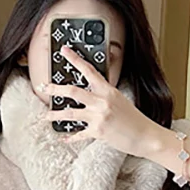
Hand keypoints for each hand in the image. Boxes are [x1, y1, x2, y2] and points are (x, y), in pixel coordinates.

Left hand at [42, 46, 162, 156]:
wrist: (145, 136)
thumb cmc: (134, 119)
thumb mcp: (120, 100)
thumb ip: (104, 95)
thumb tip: (91, 92)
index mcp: (108, 90)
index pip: (89, 70)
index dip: (75, 59)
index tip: (64, 51)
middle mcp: (102, 101)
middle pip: (73, 91)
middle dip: (55, 88)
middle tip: (43, 87)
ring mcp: (99, 116)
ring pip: (70, 113)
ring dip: (55, 115)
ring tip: (45, 116)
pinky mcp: (98, 131)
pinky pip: (79, 134)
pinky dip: (70, 137)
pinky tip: (63, 138)